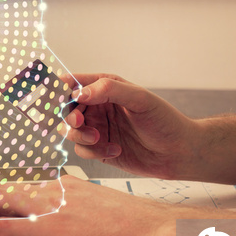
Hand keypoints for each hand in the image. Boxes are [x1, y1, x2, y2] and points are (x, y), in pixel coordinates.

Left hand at [0, 176, 175, 235]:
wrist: (156, 233)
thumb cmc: (141, 229)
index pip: (21, 182)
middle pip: (0, 188)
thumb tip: (77, 226)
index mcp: (68, 184)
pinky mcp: (44, 226)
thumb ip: (84, 214)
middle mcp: (53, 188)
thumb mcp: (105, 214)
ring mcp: (47, 204)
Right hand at [61, 74, 197, 178]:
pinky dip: (94, 152)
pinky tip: (116, 150)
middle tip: (80, 123)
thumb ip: (109, 91)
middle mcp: (98, 106)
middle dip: (69, 117)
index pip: (73, 83)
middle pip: (66, 109)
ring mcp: (98, 128)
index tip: (56, 99)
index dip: (60, 90)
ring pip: (70, 131)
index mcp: (105, 87)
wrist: (179, 152)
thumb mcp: (140, 99)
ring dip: (80, 136)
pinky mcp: (99, 149)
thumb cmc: (164, 121)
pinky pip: (82, 150)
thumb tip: (79, 93)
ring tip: (99, 139)